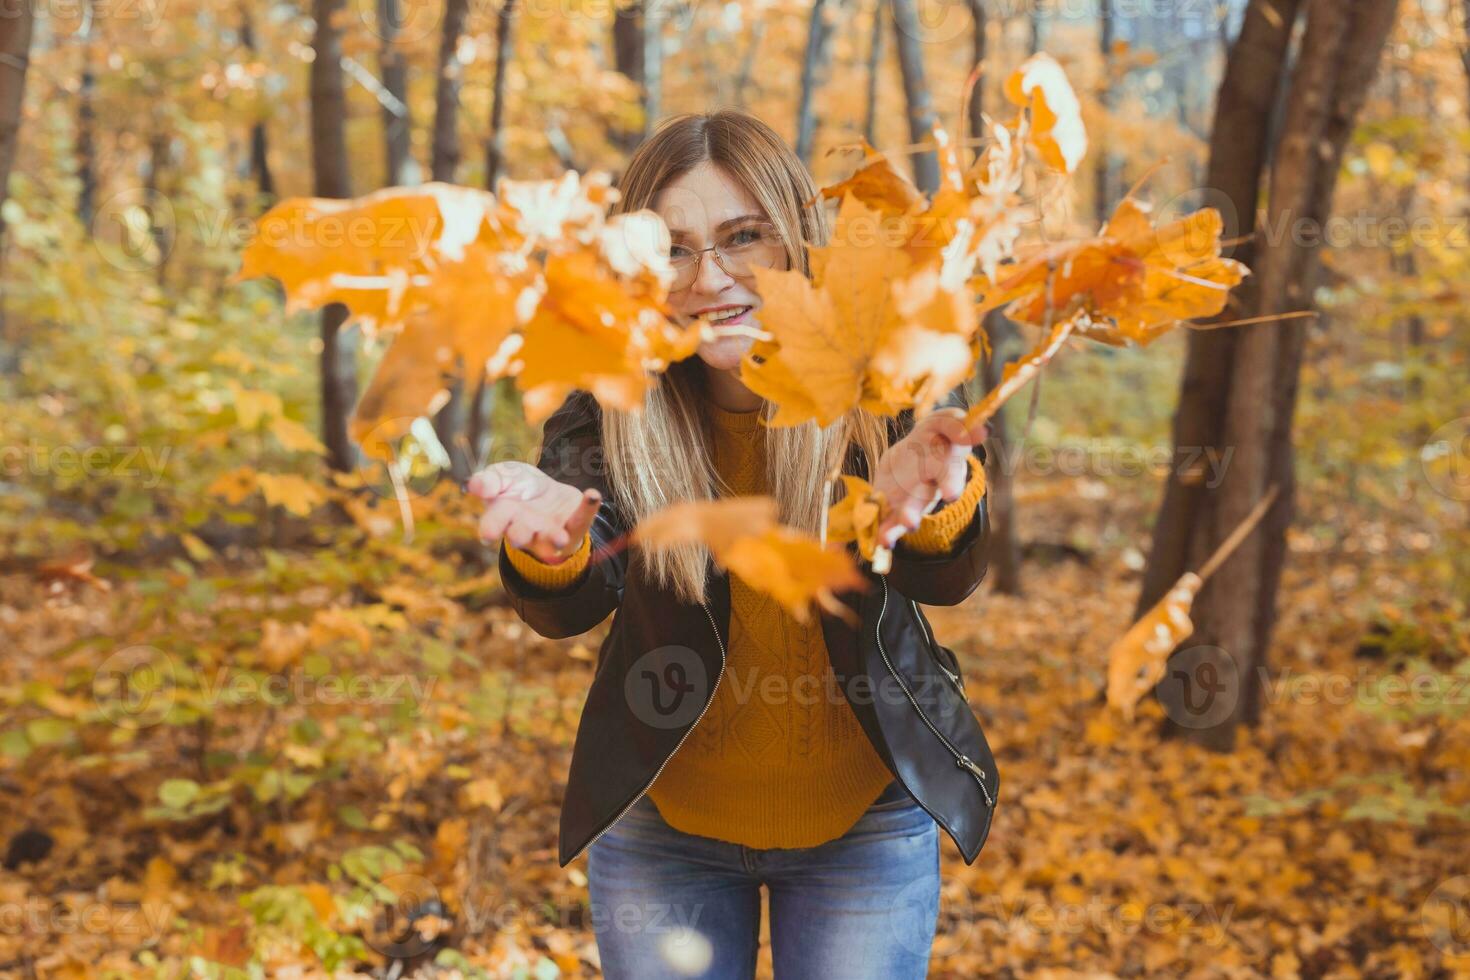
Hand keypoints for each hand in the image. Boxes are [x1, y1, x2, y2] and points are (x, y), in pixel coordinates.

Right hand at [467, 462, 602, 564]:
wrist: (548, 495)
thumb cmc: (519, 487)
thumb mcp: (503, 476)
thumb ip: (490, 480)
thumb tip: (474, 485)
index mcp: (504, 516)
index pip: (494, 523)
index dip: (490, 528)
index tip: (487, 534)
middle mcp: (526, 529)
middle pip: (520, 535)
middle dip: (519, 535)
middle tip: (517, 537)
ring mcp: (550, 532)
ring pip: (550, 538)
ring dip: (554, 538)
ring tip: (560, 538)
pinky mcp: (574, 526)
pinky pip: (582, 520)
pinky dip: (588, 508)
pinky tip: (593, 495)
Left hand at [869, 408, 988, 548]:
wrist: (914, 454)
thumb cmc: (933, 436)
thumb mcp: (943, 423)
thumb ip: (955, 424)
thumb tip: (982, 428)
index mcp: (945, 466)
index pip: (950, 473)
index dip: (951, 482)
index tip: (950, 494)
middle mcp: (931, 487)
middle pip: (926, 500)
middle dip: (915, 512)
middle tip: (910, 522)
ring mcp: (914, 500)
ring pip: (908, 513)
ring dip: (903, 521)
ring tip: (891, 536)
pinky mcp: (894, 506)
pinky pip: (889, 520)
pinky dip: (885, 532)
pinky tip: (881, 542)